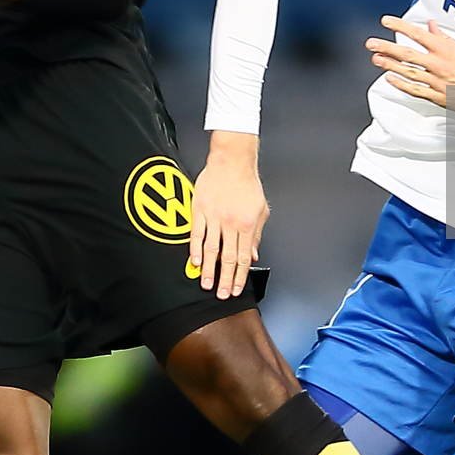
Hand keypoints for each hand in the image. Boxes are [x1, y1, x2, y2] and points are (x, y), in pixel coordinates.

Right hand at [190, 132, 267, 299]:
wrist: (232, 160)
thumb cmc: (246, 183)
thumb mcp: (260, 210)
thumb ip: (256, 234)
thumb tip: (253, 254)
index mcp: (246, 224)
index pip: (244, 257)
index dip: (240, 276)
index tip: (236, 288)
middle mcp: (230, 222)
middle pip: (227, 257)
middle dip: (225, 279)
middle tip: (221, 294)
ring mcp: (214, 216)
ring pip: (210, 249)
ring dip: (208, 269)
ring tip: (206, 283)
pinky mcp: (199, 209)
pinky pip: (196, 233)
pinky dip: (194, 248)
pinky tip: (194, 260)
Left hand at [366, 14, 454, 109]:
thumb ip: (445, 38)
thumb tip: (431, 26)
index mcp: (446, 49)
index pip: (417, 34)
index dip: (399, 26)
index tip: (386, 21)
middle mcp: (439, 64)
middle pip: (406, 54)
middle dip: (386, 47)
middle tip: (371, 43)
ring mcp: (437, 82)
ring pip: (407, 72)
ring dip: (389, 65)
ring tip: (375, 59)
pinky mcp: (438, 97)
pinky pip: (415, 90)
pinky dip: (401, 84)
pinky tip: (390, 79)